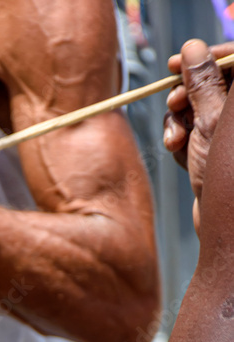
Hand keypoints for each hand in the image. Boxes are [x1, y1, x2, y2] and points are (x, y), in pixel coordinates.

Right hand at [164, 39, 229, 234]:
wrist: (229, 231)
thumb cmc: (230, 179)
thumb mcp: (212, 124)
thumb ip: (203, 83)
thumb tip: (192, 49)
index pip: (233, 62)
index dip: (205, 58)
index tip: (175, 64)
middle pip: (213, 84)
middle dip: (187, 96)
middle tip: (173, 107)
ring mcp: (230, 137)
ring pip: (199, 111)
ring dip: (179, 123)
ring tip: (175, 142)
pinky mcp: (220, 154)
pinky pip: (195, 135)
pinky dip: (182, 142)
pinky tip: (181, 157)